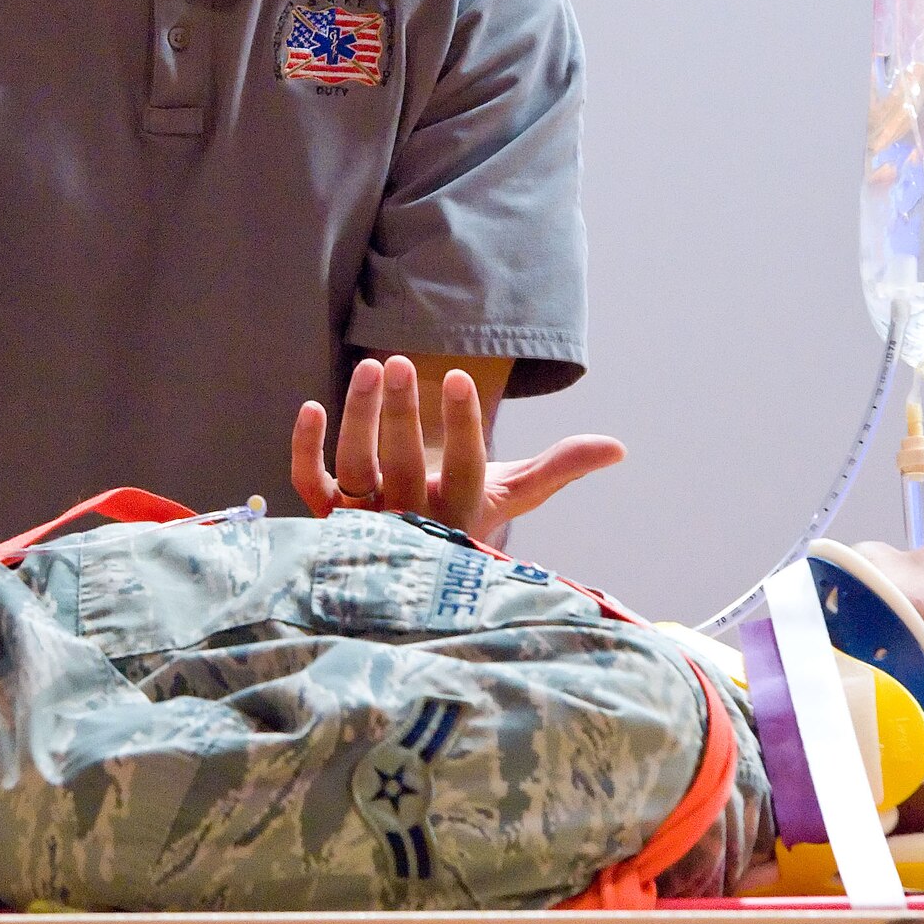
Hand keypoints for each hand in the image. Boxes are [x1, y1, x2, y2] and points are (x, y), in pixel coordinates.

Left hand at [291, 356, 624, 544]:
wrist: (413, 559)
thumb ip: (561, 467)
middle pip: (403, 468)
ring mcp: (364, 519)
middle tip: (403, 364)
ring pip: (356, 469)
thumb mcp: (513, 493)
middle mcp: (410, 521)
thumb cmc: (467, 511)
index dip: (462, 424)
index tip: (457, 376)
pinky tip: (311, 406)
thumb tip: (618, 447)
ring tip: (373, 367)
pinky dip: (305, 449)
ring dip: (359, 419)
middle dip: (402, 416)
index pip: (464, 469)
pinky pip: (310, 482)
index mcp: (460, 517)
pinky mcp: (325, 513)